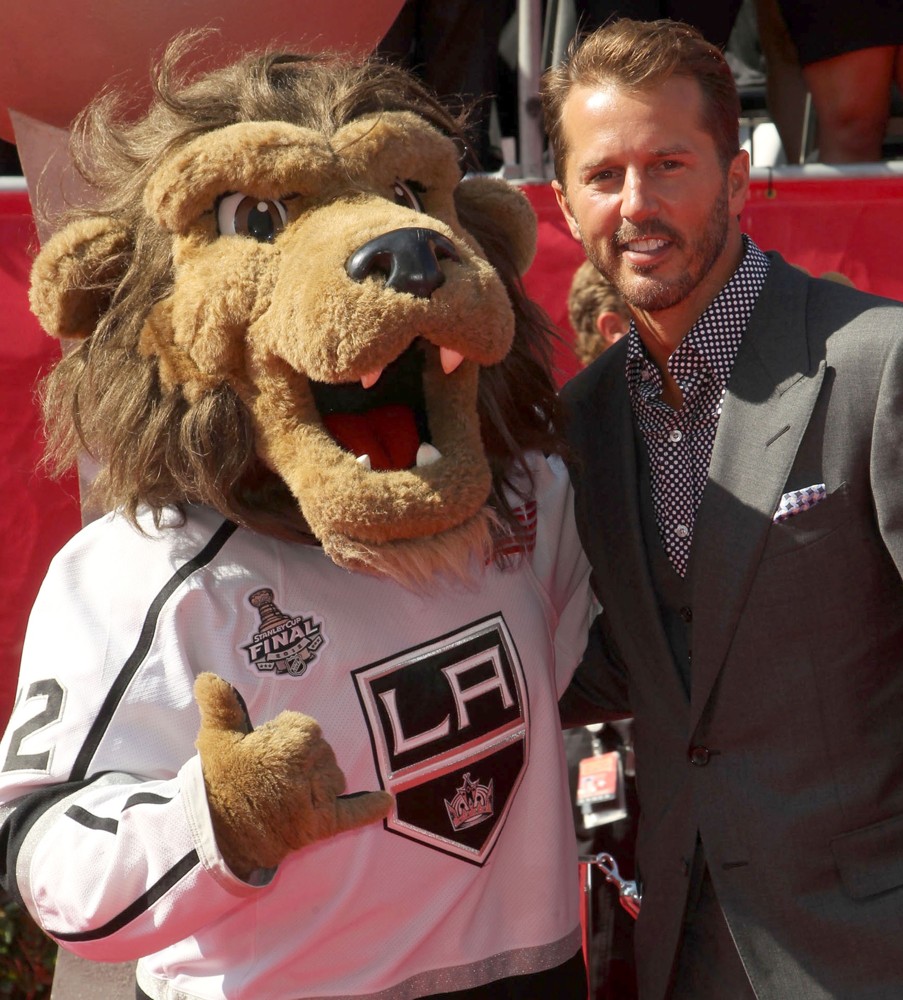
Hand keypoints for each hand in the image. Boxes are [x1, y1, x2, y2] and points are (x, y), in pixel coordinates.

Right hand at [194, 672, 392, 878]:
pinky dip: (369, 808)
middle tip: (275, 774)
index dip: (287, 737)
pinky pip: (353, 813)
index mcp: (290, 743)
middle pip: (323, 752)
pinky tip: (385, 801)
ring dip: (321, 780)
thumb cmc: (220, 782)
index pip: (307, 728)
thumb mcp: (215, 738)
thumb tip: (210, 678)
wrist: (217, 835)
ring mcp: (318, 799)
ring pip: (335, 777)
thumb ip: (220, 704)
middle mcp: (309, 769)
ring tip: (292, 791)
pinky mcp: (322, 825)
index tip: (268, 750)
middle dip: (304, 759)